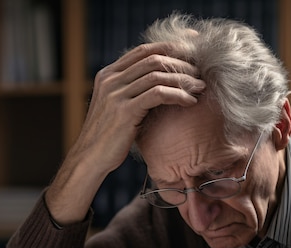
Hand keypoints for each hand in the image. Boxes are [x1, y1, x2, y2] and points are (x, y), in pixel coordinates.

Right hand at [46, 43, 205, 224]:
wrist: (90, 159)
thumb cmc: (107, 138)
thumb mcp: (115, 108)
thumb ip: (130, 91)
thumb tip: (157, 84)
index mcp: (108, 74)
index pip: (143, 50)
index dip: (170, 46)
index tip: (191, 48)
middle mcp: (110, 79)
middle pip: (153, 59)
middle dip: (181, 62)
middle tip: (200, 72)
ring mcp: (116, 94)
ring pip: (157, 75)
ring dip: (183, 79)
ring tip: (200, 87)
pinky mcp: (125, 111)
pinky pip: (158, 95)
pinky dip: (178, 95)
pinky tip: (190, 102)